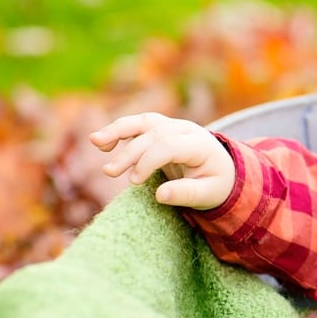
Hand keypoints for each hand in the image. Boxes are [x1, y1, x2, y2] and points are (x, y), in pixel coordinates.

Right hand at [90, 113, 234, 209]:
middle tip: (109, 172)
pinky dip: (119, 130)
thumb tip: (159, 196)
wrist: (221, 170)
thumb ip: (186, 194)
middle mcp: (186, 129)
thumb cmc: (214, 184)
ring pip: (144, 121)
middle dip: (130, 152)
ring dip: (118, 129)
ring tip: (95, 141)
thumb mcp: (208, 194)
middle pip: (154, 134)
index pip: (170, 146)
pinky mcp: (160, 129)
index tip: (134, 181)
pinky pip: (137, 124)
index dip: (149, 161)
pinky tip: (101, 141)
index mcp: (201, 144)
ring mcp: (172, 126)